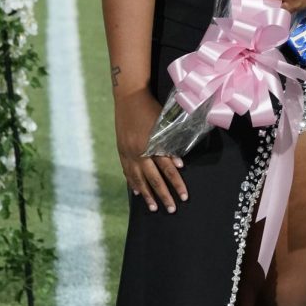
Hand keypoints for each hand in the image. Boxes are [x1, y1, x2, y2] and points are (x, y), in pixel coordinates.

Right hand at [114, 88, 187, 211]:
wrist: (129, 97)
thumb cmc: (151, 107)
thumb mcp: (165, 122)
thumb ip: (171, 143)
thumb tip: (179, 163)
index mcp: (152, 144)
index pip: (168, 168)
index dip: (176, 182)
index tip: (184, 195)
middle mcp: (139, 151)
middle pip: (154, 178)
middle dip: (164, 194)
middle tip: (172, 209)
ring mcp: (128, 153)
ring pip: (139, 179)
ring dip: (147, 195)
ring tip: (154, 208)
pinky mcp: (121, 151)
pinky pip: (127, 172)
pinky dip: (133, 183)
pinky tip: (137, 192)